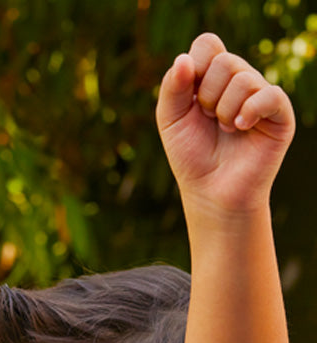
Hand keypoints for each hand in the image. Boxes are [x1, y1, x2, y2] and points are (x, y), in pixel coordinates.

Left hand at [156, 33, 293, 215]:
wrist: (211, 191)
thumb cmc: (190, 155)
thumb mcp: (170, 120)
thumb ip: (172, 88)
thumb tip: (184, 59)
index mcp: (213, 77)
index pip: (207, 44)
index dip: (195, 67)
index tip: (190, 98)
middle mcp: (239, 81)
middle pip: (224, 61)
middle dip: (207, 96)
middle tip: (209, 119)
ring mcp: (260, 95)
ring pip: (243, 78)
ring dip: (224, 111)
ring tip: (225, 130)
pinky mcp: (279, 113)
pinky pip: (268, 95)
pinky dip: (249, 111)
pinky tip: (241, 128)